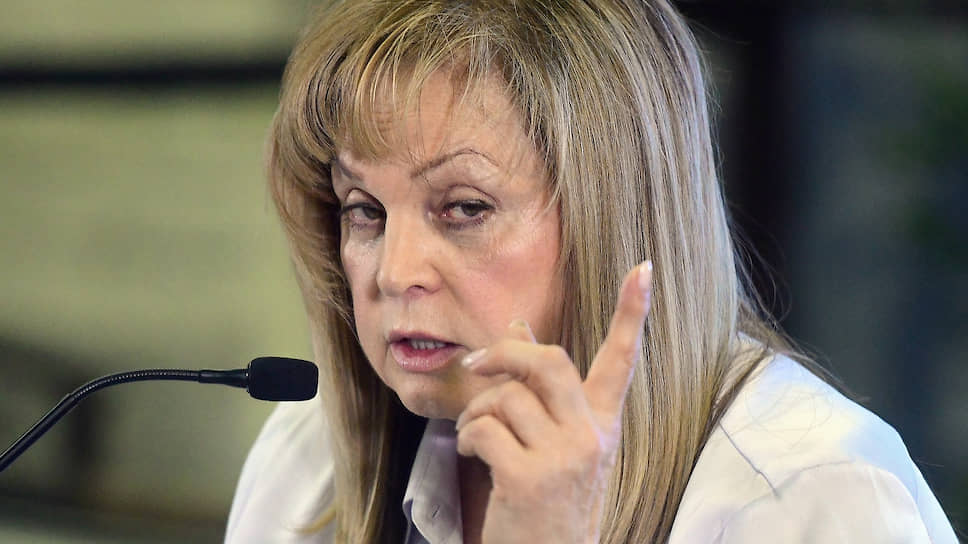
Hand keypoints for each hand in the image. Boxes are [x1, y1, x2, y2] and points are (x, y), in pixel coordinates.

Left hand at [455, 261, 652, 543]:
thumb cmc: (545, 498)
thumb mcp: (552, 442)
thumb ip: (537, 387)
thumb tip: (517, 325)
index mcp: (602, 423)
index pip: (622, 360)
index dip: (632, 313)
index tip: (643, 269)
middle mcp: (592, 436)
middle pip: (547, 359)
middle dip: (503, 354)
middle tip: (477, 366)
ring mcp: (565, 458)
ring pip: (505, 395)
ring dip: (474, 411)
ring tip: (475, 436)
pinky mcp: (530, 478)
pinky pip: (484, 428)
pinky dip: (466, 437)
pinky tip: (473, 455)